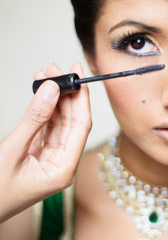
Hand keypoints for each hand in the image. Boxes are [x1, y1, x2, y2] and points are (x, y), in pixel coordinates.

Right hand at [0, 62, 91, 221]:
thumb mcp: (13, 150)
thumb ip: (34, 119)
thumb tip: (51, 89)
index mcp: (64, 170)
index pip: (81, 127)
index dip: (81, 98)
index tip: (78, 74)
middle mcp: (62, 166)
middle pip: (72, 123)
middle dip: (67, 95)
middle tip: (59, 69)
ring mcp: (50, 162)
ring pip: (59, 124)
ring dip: (55, 100)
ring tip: (48, 75)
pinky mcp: (38, 159)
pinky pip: (46, 130)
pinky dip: (43, 112)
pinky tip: (41, 95)